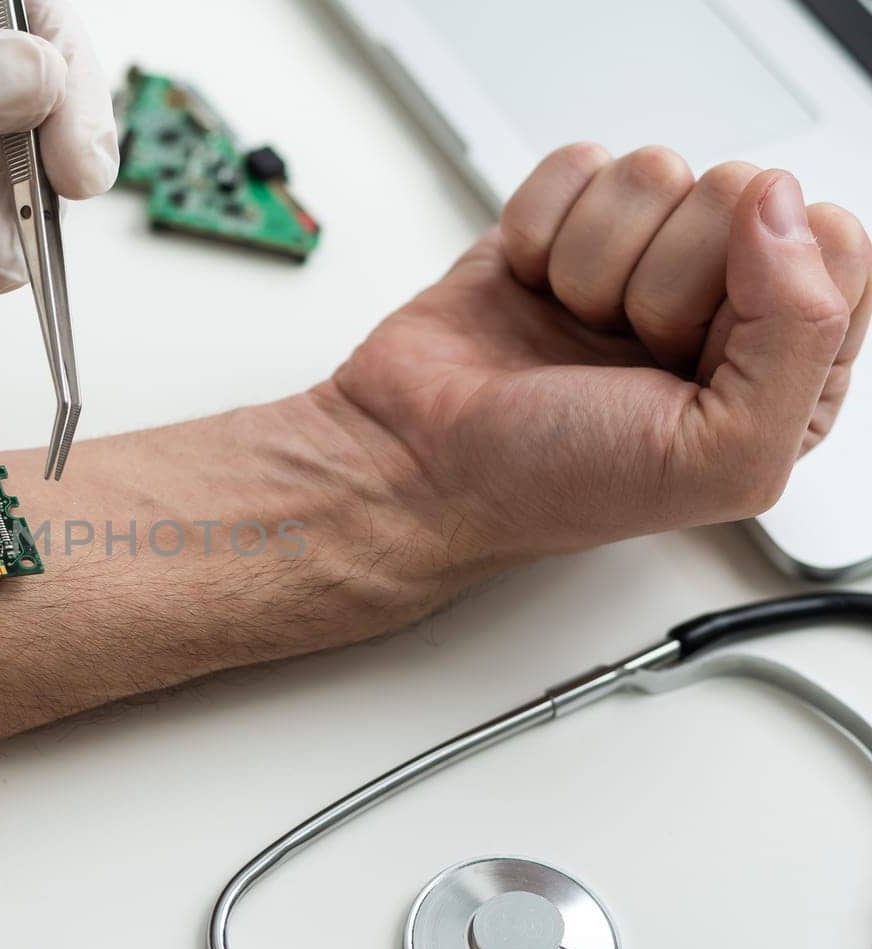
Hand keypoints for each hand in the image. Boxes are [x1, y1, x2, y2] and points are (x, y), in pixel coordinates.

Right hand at [330, 145, 871, 557]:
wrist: (418, 467)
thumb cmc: (556, 482)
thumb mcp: (723, 456)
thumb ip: (802, 335)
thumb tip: (781, 206)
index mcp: (783, 364)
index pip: (833, 245)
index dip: (762, 288)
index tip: (692, 356)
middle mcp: (714, 304)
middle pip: (739, 194)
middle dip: (665, 279)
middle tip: (622, 351)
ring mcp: (633, 259)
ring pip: (655, 173)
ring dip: (594, 262)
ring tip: (568, 328)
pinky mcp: (561, 227)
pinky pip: (579, 167)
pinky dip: (540, 231)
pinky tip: (529, 293)